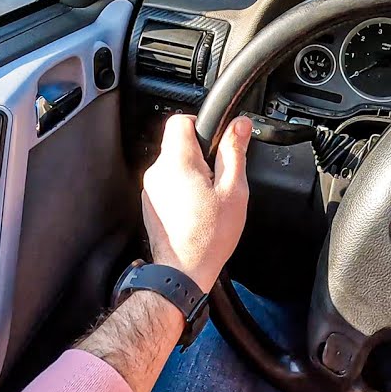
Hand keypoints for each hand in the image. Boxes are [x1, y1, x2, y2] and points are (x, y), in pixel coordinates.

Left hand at [141, 114, 251, 291]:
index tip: (215, 140)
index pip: (180, 120)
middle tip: (218, 177)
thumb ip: (234, 152)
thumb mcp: (233, 190)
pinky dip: (182, 189)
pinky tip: (197, 209)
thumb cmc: (209, 236)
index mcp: (178, 162)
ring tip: (209, 197)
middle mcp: (158, 171)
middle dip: (200, 154)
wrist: (182, 271)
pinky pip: (167, 183)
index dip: (200, 125)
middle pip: (177, 143)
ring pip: (173, 165)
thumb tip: (240, 125)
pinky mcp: (150, 203)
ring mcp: (151, 188)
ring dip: (191, 173)